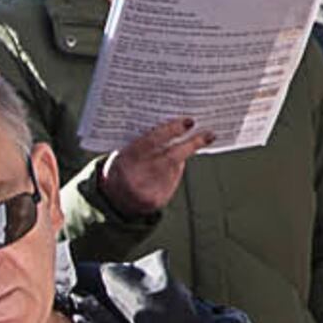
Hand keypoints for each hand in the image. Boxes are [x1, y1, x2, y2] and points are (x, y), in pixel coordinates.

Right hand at [89, 115, 208, 217]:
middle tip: (209, 134)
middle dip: (192, 144)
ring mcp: (148, 190)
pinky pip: (173, 180)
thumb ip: (144, 142)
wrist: (114, 197)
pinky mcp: (157, 201)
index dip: (171, 130)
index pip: (152, 141)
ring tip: (193, 143)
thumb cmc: (124, 165)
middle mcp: (137, 176)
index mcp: (125, 159)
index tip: (189, 122)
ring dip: (185, 154)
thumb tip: (175, 128)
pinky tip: (173, 165)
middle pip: (171, 157)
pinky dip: (176, 170)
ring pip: (175, 167)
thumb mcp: (124, 151)